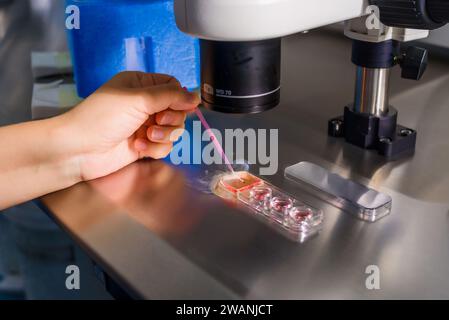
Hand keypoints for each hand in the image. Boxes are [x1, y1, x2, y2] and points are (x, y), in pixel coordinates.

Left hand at [59, 71, 199, 180]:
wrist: (79, 150)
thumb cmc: (102, 117)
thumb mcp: (137, 99)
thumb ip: (170, 96)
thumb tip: (196, 96)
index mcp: (140, 85)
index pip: (173, 86)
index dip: (180, 97)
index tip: (180, 106)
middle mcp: (145, 104)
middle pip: (178, 110)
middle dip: (171, 119)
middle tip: (157, 121)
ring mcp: (145, 126)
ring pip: (174, 130)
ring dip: (163, 135)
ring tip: (145, 136)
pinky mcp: (145, 146)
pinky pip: (165, 146)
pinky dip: (155, 148)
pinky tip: (137, 147)